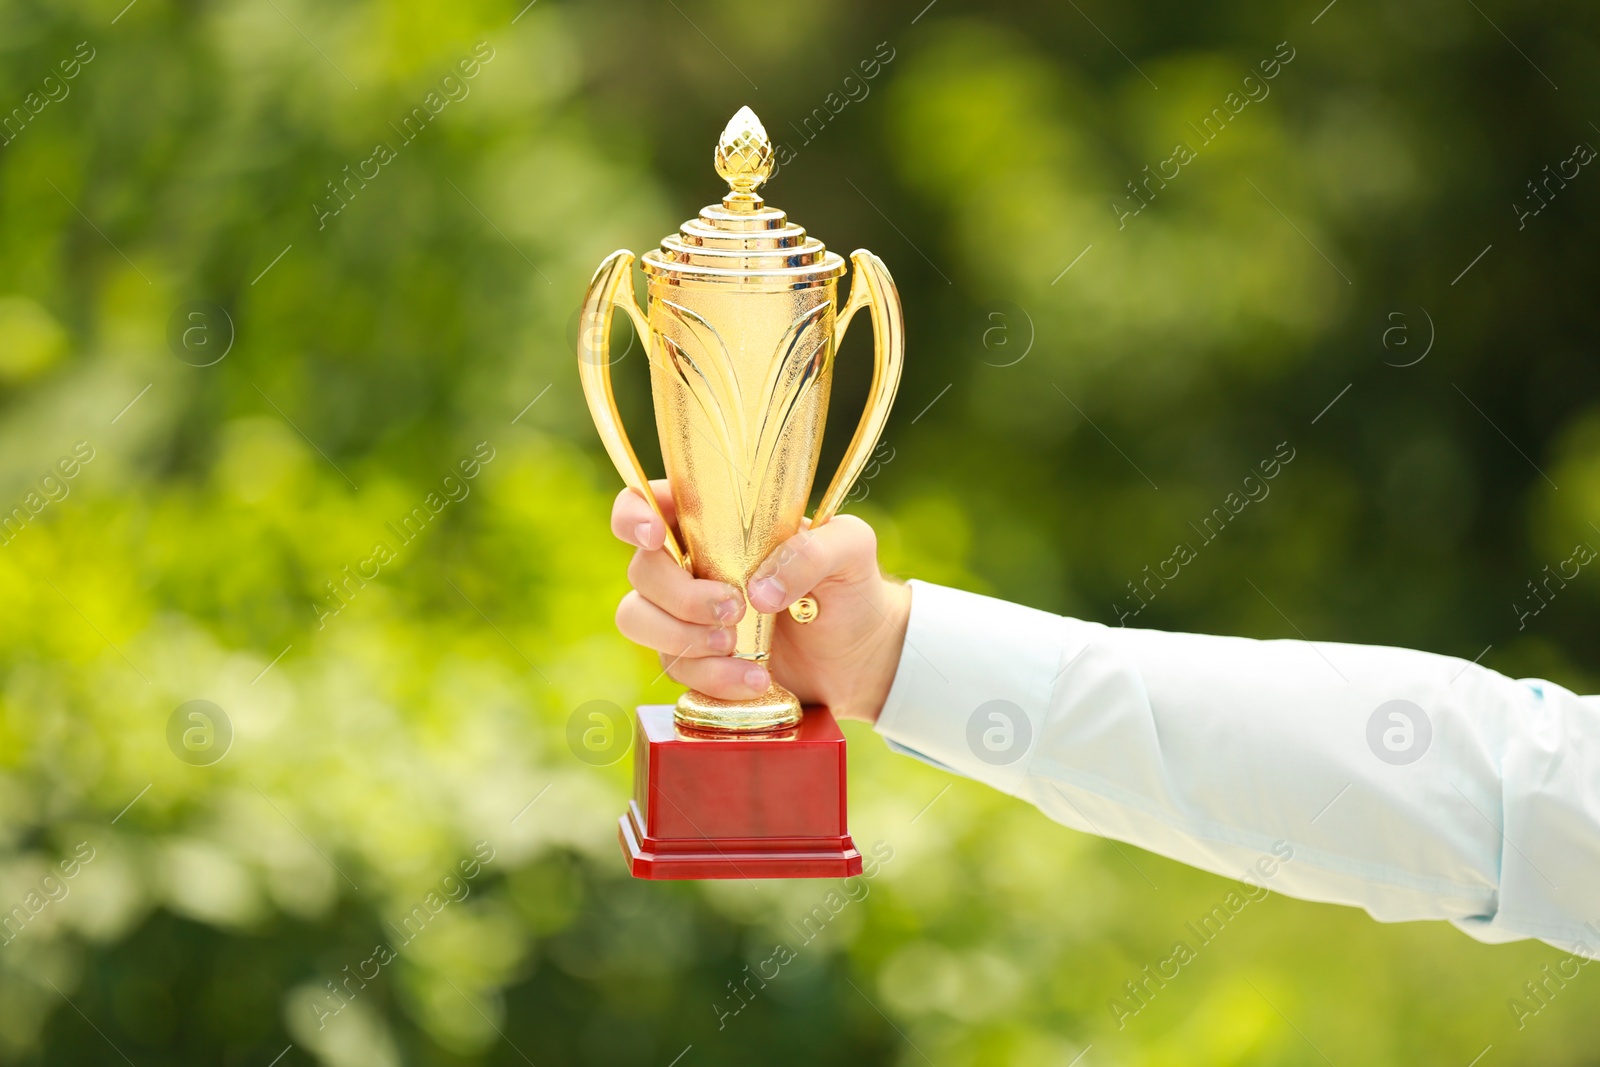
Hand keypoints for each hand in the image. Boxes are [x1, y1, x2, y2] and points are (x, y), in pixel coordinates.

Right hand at [610, 480, 909, 722]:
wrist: (861, 655)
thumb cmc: (851, 586)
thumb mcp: (851, 549)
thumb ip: (813, 550)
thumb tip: (758, 590)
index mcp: (714, 522)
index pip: (648, 502)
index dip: (633, 515)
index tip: (654, 536)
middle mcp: (690, 564)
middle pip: (641, 570)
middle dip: (680, 595)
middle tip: (734, 609)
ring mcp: (686, 615)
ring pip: (638, 620)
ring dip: (682, 637)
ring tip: (737, 646)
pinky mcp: (695, 661)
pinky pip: (675, 668)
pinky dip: (712, 678)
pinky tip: (756, 680)